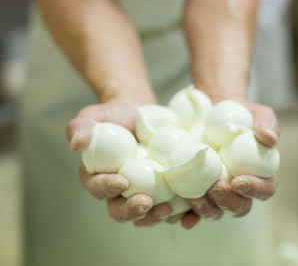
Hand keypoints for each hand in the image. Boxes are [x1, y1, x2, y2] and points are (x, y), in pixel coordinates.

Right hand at [67, 98, 173, 225]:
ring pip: (145, 214)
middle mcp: (119, 192)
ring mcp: (142, 193)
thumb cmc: (114, 116)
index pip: (98, 188)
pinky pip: (168, 207)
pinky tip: (186, 210)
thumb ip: (80, 127)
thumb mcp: (94, 116)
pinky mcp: (162, 191)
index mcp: (98, 178)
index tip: (122, 181)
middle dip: (131, 210)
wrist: (140, 115)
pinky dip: (177, 213)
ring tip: (167, 209)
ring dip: (154, 217)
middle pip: (121, 210)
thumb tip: (75, 144)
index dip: (107, 188)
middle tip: (145, 202)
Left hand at [182, 102, 279, 228]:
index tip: (239, 181)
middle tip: (216, 188)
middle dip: (228, 201)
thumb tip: (269, 138)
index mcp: (260, 174)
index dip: (255, 190)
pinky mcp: (196, 191)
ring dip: (206, 208)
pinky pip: (192, 210)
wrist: (211, 110)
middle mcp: (239, 189)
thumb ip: (266, 123)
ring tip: (194, 198)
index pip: (265, 189)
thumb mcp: (256, 113)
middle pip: (239, 206)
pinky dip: (187, 216)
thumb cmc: (239, 114)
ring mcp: (217, 192)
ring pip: (215, 211)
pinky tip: (180, 217)